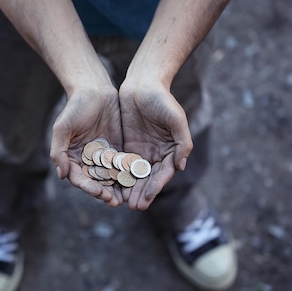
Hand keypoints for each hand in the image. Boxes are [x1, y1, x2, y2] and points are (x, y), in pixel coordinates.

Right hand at [50, 85, 123, 206]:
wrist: (94, 90)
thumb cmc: (74, 108)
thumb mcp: (62, 128)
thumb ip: (58, 152)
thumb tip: (61, 175)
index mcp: (72, 159)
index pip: (79, 178)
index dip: (88, 187)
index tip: (98, 193)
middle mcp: (87, 161)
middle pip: (96, 182)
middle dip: (104, 193)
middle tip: (114, 201)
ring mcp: (103, 156)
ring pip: (111, 177)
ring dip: (117, 188)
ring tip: (125, 198)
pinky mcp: (118, 150)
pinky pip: (123, 165)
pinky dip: (128, 175)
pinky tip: (136, 182)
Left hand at [118, 83, 192, 209]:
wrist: (142, 83)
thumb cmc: (162, 99)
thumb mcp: (175, 119)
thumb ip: (182, 142)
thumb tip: (181, 167)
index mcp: (170, 150)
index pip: (163, 174)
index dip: (155, 187)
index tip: (147, 198)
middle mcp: (155, 154)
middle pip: (147, 178)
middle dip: (141, 193)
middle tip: (133, 207)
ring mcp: (139, 151)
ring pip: (133, 174)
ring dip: (129, 189)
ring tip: (122, 202)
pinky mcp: (125, 146)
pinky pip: (120, 164)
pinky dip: (116, 176)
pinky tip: (110, 186)